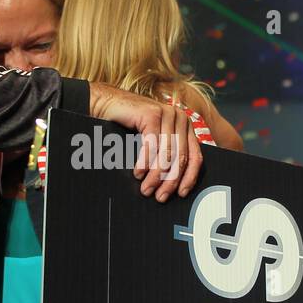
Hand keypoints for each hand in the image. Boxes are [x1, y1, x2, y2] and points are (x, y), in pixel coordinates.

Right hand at [87, 82, 201, 201]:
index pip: (195, 156)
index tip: (181, 194)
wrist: (107, 105)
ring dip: (155, 176)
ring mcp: (167, 114)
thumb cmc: (129, 127)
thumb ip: (167, 155)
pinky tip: (138, 173)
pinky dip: (145, 162)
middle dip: (169, 181)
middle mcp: (180, 118)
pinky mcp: (152, 114)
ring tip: (146, 189)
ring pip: (167, 154)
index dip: (189, 178)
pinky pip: (152, 145)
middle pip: (181, 157)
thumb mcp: (154, 142)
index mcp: (185, 127)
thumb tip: (173, 185)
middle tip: (159, 197)